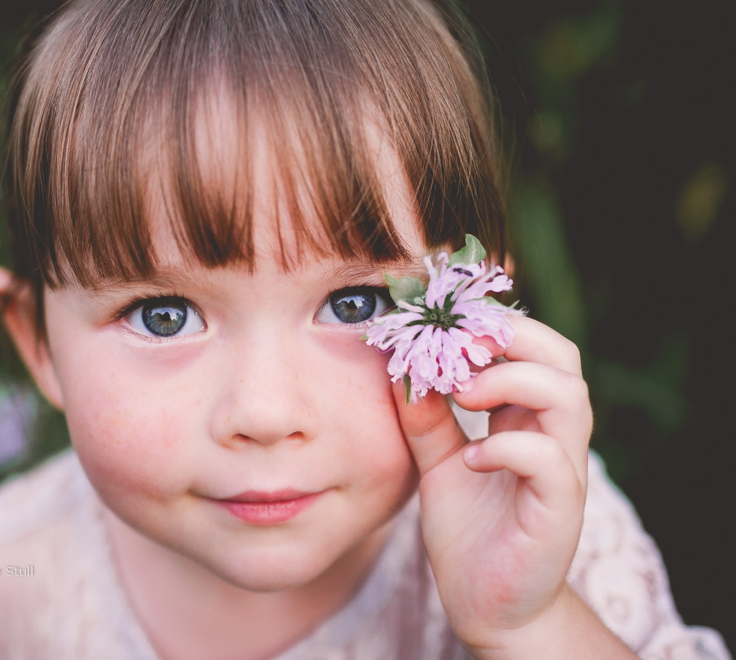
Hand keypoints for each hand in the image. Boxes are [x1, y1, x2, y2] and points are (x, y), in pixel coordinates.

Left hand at [396, 316, 594, 653]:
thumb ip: (423, 419)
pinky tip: (470, 460)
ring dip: (509, 381)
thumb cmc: (469, 528)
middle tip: (457, 346)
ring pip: (568, 396)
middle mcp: (554, 436)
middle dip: (511, 337)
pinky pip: (549, 460)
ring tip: (460, 393)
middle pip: (562, 357)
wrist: (486, 604)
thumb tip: (400, 369)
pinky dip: (507, 447)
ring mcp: (563, 472)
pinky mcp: (559, 510)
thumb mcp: (436, 463)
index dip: (491, 327)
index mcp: (527, 418)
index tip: (441, 328)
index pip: (532, 348)